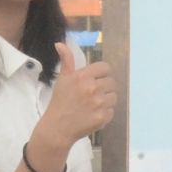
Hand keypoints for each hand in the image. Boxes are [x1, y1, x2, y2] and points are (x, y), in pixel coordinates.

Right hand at [35, 42, 115, 158]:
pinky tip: (93, 114)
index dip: (102, 73)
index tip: (97, 80)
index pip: (105, 68)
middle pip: (112, 82)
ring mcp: (99, 103)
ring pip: (114, 97)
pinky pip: (112, 111)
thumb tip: (60, 44)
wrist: (58, 127)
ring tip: (94, 105)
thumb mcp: (62, 79)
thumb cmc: (60, 102)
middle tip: (94, 94)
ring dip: (106, 100)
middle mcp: (93, 88)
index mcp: (83, 76)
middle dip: (105, 87)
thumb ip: (66, 61)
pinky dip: (105, 113)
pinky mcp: (103, 116)